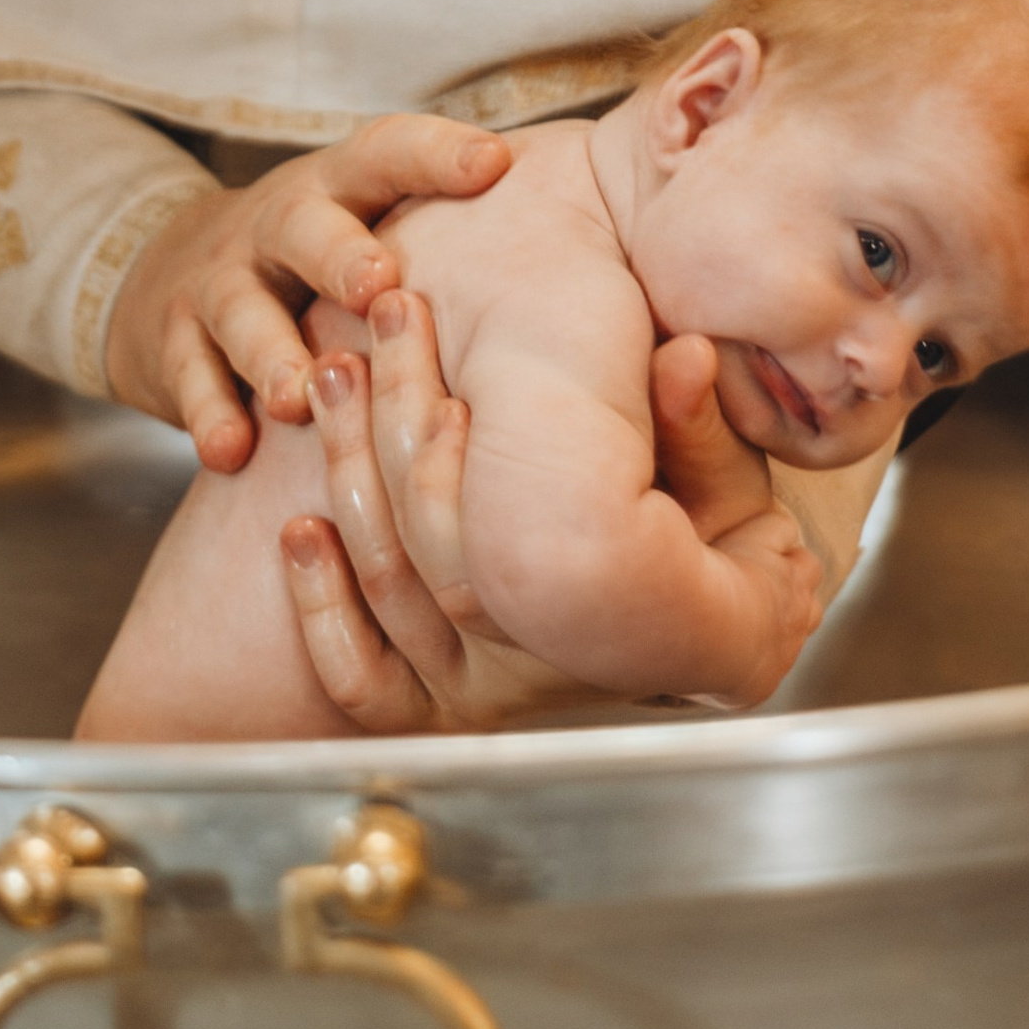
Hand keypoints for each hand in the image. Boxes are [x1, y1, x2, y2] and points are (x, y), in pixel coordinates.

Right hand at [103, 114, 510, 470]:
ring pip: (240, 304)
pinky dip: (207, 413)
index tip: (494, 165)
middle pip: (305, 222)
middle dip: (341, 252)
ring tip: (301, 395)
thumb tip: (612, 297)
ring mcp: (220, 277)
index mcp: (347, 190)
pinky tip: (229, 453)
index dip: (438, 155)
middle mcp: (281, 222)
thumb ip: (459, 249)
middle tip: (381, 288)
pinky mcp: (170, 337)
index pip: (390, 151)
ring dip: (271, 350)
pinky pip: (186, 374)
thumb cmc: (322, 266)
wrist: (166, 274)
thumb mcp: (375, 232)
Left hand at [282, 315, 829, 732]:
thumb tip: (686, 356)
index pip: (486, 520)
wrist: (719, 645)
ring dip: (347, 469)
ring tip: (333, 373)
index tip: (424, 335)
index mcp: (587, 605)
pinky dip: (320, 609)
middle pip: (421, 536)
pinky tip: (299, 531)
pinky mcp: (432, 708)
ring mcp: (472, 688)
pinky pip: (358, 679)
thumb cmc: (722, 557)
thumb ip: (698, 433)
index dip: (440, 430)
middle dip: (387, 415)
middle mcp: (522, 657)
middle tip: (372, 320)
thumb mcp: (730, 496)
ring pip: (385, 584)